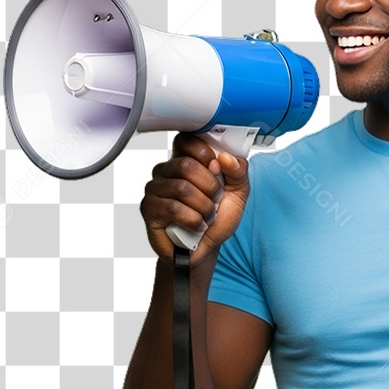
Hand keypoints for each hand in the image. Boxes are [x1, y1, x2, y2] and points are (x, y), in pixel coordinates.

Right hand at [140, 132, 250, 267]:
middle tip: (214, 200)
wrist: (206, 248)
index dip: (204, 153)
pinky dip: (193, 220)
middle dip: (210, 187)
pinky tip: (196, 225)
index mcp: (185, 160)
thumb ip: (238, 171)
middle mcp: (166, 170)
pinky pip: (172, 208)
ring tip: (206, 216)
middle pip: (186, 165)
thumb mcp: (238, 193)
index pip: (186, 140)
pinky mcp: (149, 208)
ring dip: (204, 207)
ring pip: (182, 188)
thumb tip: (226, 157)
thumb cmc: (217, 219)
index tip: (216, 169)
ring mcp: (155, 189)